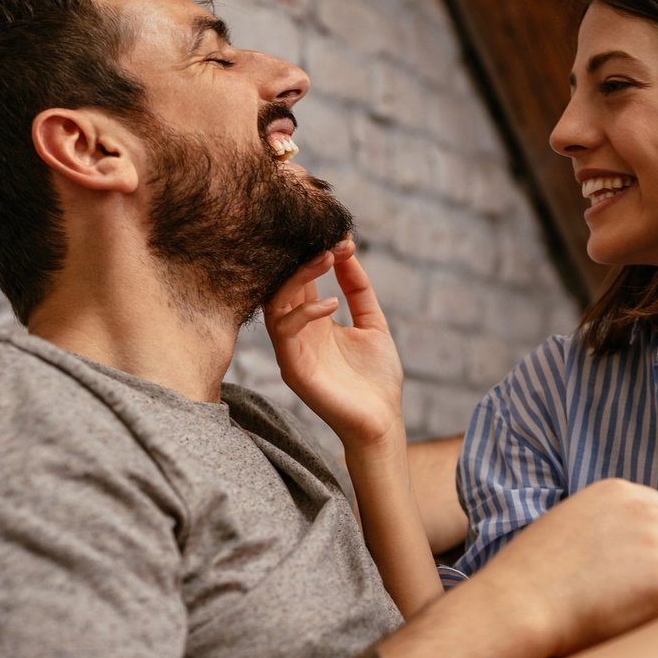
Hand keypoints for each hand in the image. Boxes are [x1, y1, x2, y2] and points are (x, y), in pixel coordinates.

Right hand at [267, 238, 404, 448]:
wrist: (381, 421)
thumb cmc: (377, 378)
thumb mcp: (372, 323)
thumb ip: (359, 289)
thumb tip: (347, 249)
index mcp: (314, 321)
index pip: (302, 279)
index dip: (317, 254)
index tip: (342, 237)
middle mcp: (298, 332)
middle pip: (283, 284)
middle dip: (305, 258)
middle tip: (331, 242)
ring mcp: (292, 350)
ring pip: (276, 302)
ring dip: (299, 276)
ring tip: (327, 259)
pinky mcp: (293, 369)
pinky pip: (284, 332)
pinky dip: (305, 311)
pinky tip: (333, 304)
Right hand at [465, 479, 657, 657]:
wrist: (518, 605)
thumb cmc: (533, 578)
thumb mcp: (570, 524)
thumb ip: (610, 525)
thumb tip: (643, 550)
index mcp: (619, 492)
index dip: (655, 549)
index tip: (635, 574)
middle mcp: (645, 511)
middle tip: (629, 601)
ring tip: (625, 613)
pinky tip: (631, 625)